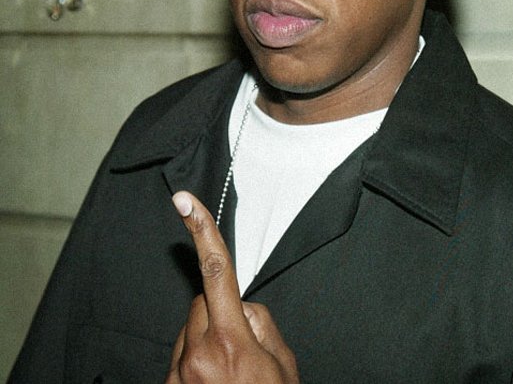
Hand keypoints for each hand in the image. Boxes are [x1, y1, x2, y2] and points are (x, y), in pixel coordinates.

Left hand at [165, 191, 298, 383]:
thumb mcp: (282, 363)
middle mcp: (197, 357)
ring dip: (206, 335)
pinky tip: (214, 382)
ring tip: (228, 371)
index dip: (203, 231)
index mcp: (230, 343)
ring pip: (189, 329)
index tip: (185, 202)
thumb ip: (259, 323)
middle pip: (200, 302)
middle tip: (241, 341)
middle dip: (218, 308)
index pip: (216, 273)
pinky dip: (196, 358)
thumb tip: (239, 306)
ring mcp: (177, 377)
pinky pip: (180, 355)